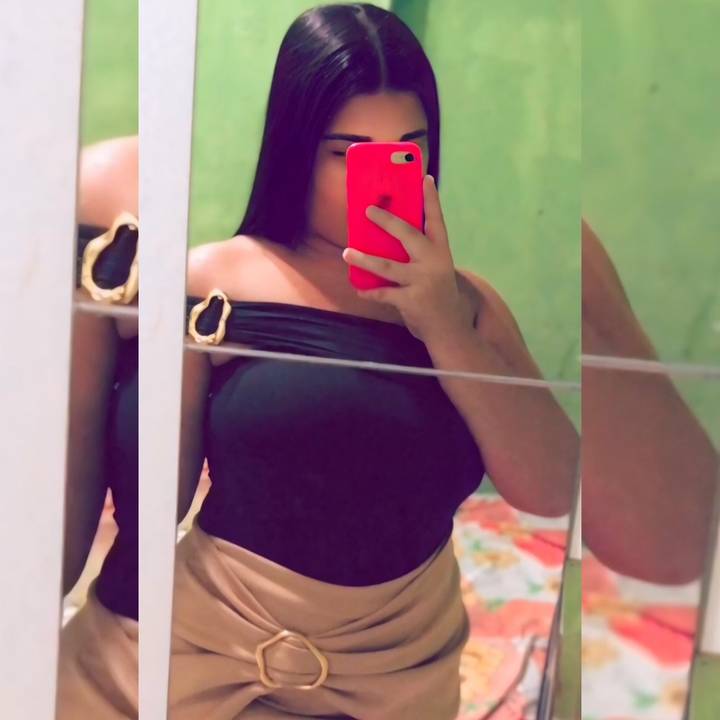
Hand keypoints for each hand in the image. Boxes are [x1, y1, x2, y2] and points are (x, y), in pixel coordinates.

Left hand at [342, 175, 473, 344]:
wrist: (449, 327)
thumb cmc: (436, 292)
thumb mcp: (435, 268)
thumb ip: (418, 252)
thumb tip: (387, 234)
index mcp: (440, 250)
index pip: (436, 220)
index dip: (431, 199)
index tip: (425, 178)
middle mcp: (434, 262)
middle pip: (408, 235)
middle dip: (387, 221)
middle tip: (368, 211)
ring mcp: (423, 281)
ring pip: (387, 267)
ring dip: (364, 259)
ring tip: (347, 253)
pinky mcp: (412, 300)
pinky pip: (383, 293)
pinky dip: (369, 291)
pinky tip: (358, 288)